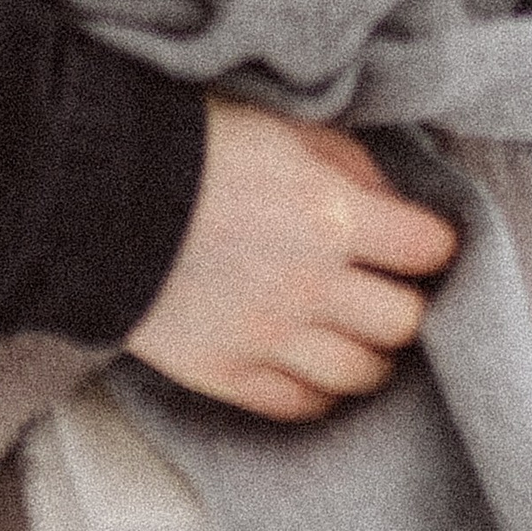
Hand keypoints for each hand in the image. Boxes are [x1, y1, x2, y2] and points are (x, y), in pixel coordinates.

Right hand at [125, 102, 458, 421]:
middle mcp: (312, 286)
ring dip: (373, 354)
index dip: (434, 244)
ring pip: (362, 375)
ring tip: (361, 332)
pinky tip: (316, 364)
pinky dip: (321, 391)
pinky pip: (301, 406)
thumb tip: (391, 202)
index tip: (426, 242)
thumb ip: (347, 162)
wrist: (96, 190)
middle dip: (409, 302)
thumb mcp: (282, 124)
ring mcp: (270, 338)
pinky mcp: (228, 374)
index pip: (426, 249)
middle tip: (395, 288)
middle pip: (404, 322)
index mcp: (331, 213)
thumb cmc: (191, 141)